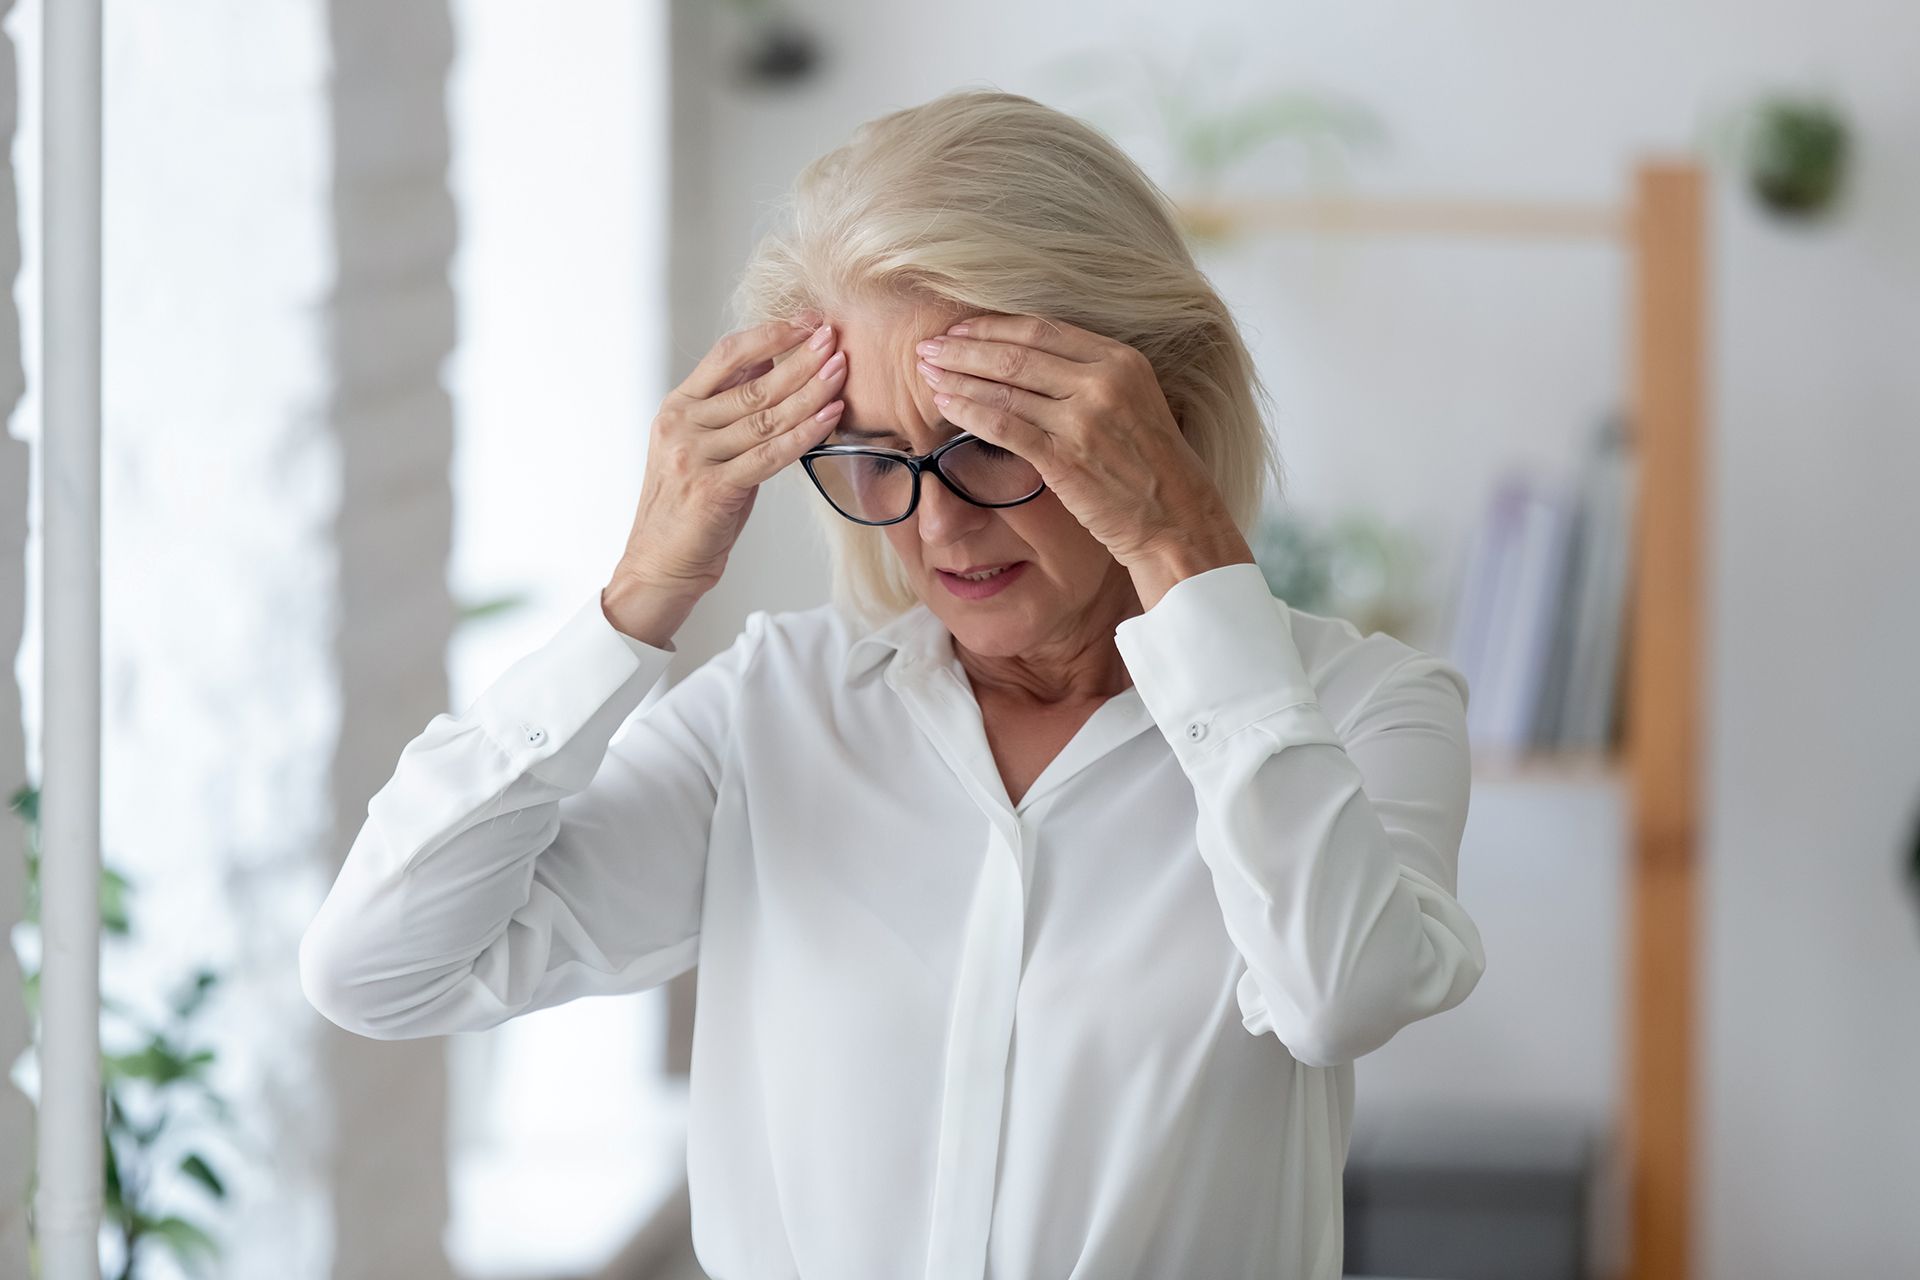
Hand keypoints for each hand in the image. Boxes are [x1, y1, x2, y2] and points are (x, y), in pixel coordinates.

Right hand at [611, 316, 847, 601]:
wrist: (660, 564)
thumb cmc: (690, 507)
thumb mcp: (704, 446)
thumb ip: (731, 409)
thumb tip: (771, 362)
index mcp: (677, 407)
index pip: (726, 355)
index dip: (770, 334)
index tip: (807, 322)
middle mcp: (681, 425)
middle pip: (753, 384)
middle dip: (800, 360)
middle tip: (835, 339)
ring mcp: (694, 456)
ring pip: (766, 417)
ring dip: (810, 391)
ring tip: (841, 371)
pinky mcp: (713, 488)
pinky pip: (770, 454)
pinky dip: (805, 433)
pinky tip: (831, 415)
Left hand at [913, 313, 1248, 571]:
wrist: (1178, 521)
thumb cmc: (1152, 469)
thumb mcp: (1133, 404)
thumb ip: (1090, 379)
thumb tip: (1028, 364)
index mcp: (1121, 360)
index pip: (1042, 330)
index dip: (994, 327)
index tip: (960, 329)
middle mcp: (1104, 381)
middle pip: (1016, 353)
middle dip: (964, 348)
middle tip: (928, 346)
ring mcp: (1085, 419)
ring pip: (1004, 386)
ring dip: (957, 377)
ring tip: (925, 372)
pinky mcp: (1066, 457)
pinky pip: (1003, 425)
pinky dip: (967, 412)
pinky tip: (943, 406)